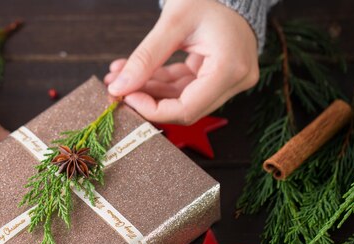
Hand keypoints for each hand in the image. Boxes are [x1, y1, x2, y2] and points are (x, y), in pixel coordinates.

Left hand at [104, 0, 258, 124]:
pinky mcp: (219, 77)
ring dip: (149, 90)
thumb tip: (119, 87)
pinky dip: (160, 82)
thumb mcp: (173, 23)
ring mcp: (229, 81)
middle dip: (147, 99)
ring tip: (120, 77)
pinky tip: (137, 74)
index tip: (126, 96)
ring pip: (181, 99)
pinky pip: (185, 88)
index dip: (152, 110)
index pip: (186, 110)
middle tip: (118, 88)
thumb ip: (145, 58)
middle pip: (183, 108)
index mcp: (230, 69)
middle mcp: (235, 80)